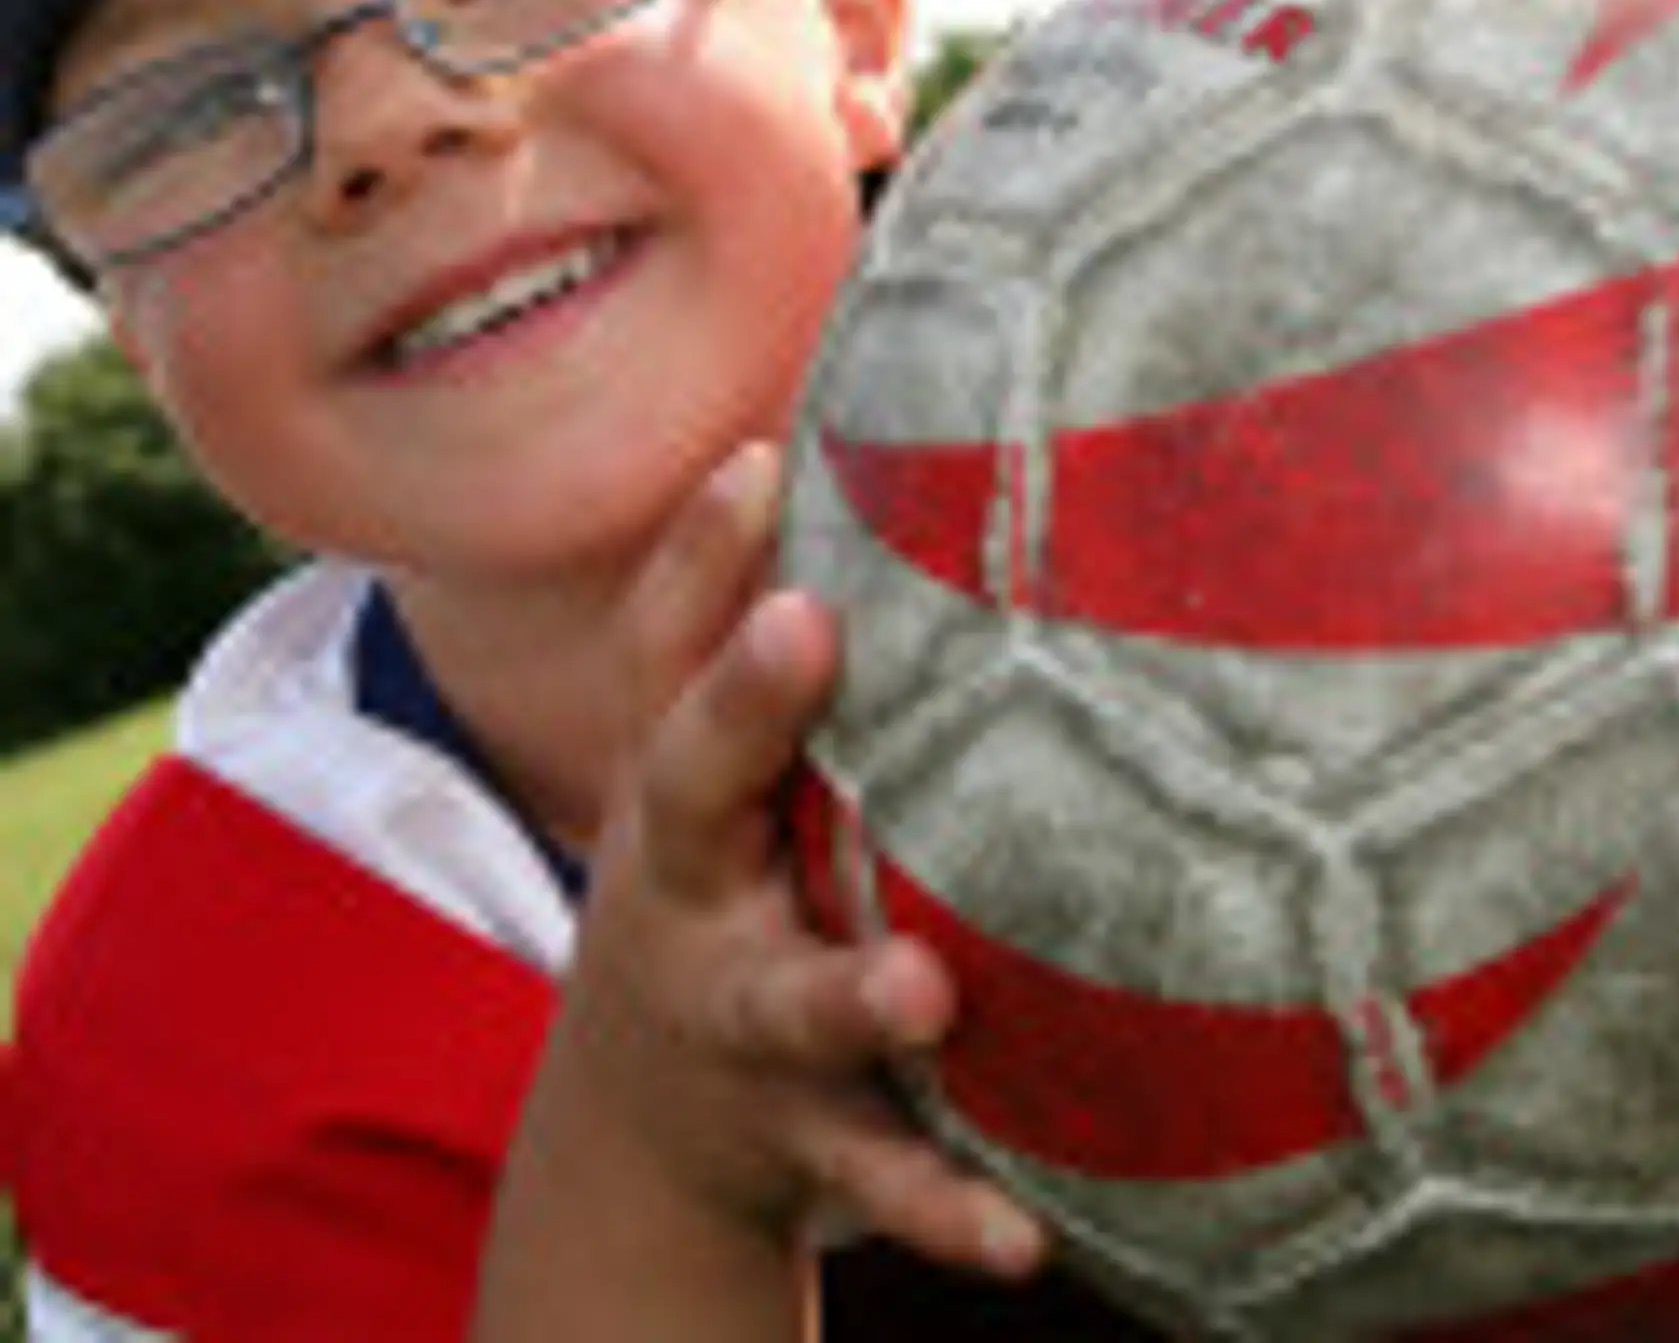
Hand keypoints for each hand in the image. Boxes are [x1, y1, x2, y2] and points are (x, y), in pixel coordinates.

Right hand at [475, 444, 1044, 1339]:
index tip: (761, 461)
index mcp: (677, 786)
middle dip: (741, 707)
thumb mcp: (712, 775)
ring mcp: (736, 1020)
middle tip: (799, 629)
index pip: (663, 650)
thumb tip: (853, 454)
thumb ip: (763, 647)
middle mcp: (686, 892)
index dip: (697, 553)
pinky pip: (871, 1174)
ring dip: (847, 992)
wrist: (646, 1127)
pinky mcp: (800, 1138)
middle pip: (690, 788)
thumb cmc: (721, 884)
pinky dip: (941, 1205)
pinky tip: (1025, 1232)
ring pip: (783, 1003)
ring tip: (919, 987)